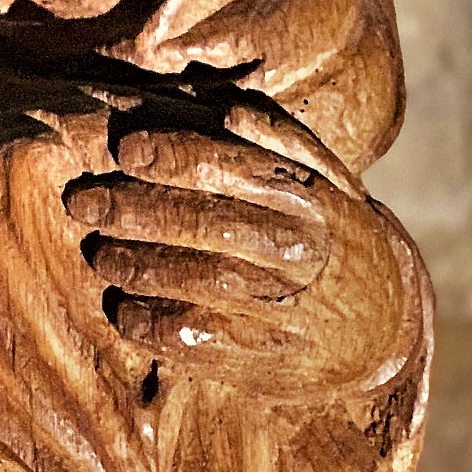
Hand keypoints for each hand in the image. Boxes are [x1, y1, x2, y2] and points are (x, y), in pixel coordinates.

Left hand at [64, 97, 418, 398]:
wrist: (389, 325)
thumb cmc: (335, 232)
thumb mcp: (327, 178)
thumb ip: (282, 139)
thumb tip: (230, 110)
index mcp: (306, 198)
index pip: (228, 167)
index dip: (172, 155)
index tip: (125, 148)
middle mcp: (296, 250)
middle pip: (201, 223)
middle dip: (132, 209)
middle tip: (82, 203)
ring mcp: (285, 310)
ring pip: (196, 282)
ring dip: (137, 266)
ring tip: (99, 254)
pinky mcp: (272, 362)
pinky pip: (203, 343)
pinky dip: (155, 326)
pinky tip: (125, 312)